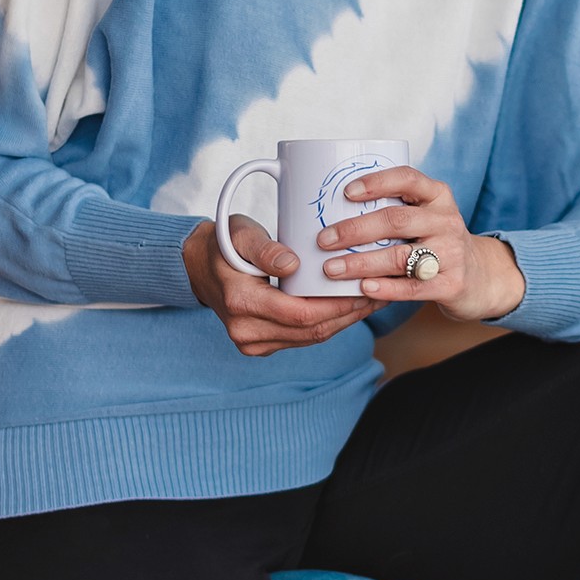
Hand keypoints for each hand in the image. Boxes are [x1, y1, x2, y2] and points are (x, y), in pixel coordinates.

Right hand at [183, 214, 371, 358]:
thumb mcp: (240, 234)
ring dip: (344, 321)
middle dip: (349, 314)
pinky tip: (349, 307)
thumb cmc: (224, 245)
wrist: (199, 267)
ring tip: (372, 299)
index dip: (338, 305)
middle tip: (379, 291)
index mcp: (241, 303)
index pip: (301, 314)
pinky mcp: (261, 344)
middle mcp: (246, 331)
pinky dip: (329, 323)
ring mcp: (252, 343)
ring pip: (311, 338)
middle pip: (311, 330)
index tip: (365, 287)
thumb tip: (293, 265)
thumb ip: (265, 248)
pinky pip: (303, 338)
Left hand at [312, 165, 525, 324]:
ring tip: (332, 269)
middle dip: (355, 230)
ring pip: (400, 256)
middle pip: (396, 221)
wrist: (482, 277)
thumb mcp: (426, 217)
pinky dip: (386, 288)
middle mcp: (446, 221)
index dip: (376, 183)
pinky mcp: (451, 284)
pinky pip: (413, 286)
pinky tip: (363, 288)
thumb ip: (394, 210)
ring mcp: (451, 253)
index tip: (345, 192)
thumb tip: (332, 212)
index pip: (407, 179)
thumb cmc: (437, 242)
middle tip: (324, 240)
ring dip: (362, 263)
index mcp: (437, 196)